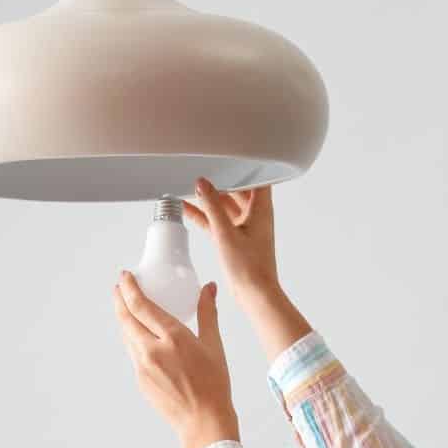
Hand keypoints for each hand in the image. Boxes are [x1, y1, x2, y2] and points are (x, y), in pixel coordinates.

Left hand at [113, 271, 238, 447]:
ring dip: (124, 319)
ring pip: (127, 336)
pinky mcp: (140, 380)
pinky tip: (139, 336)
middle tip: (119, 287)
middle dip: (120, 300)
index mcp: (173, 337)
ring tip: (126, 308)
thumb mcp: (213, 345)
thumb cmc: (214, 384)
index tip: (125, 276)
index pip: (141, 305)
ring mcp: (143, 366)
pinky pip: (133, 352)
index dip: (129, 288)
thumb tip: (209, 288)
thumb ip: (207, 313)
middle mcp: (152, 350)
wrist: (203, 421)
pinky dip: (133, 339)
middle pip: (126, 318)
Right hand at [185, 176, 314, 363]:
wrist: (255, 294)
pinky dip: (204, 214)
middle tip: (201, 166)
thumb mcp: (225, 232)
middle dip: (220, 178)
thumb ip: (211, 206)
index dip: (245, 163)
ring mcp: (244, 226)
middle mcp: (255, 214)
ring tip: (188, 184)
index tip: (228, 153)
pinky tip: (186, 207)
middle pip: (237, 188)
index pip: (258, 176)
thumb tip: (201, 182)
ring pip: (224, 205)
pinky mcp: (234, 238)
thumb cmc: (249, 266)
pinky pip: (217, 221)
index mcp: (261, 208)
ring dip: (208, 198)